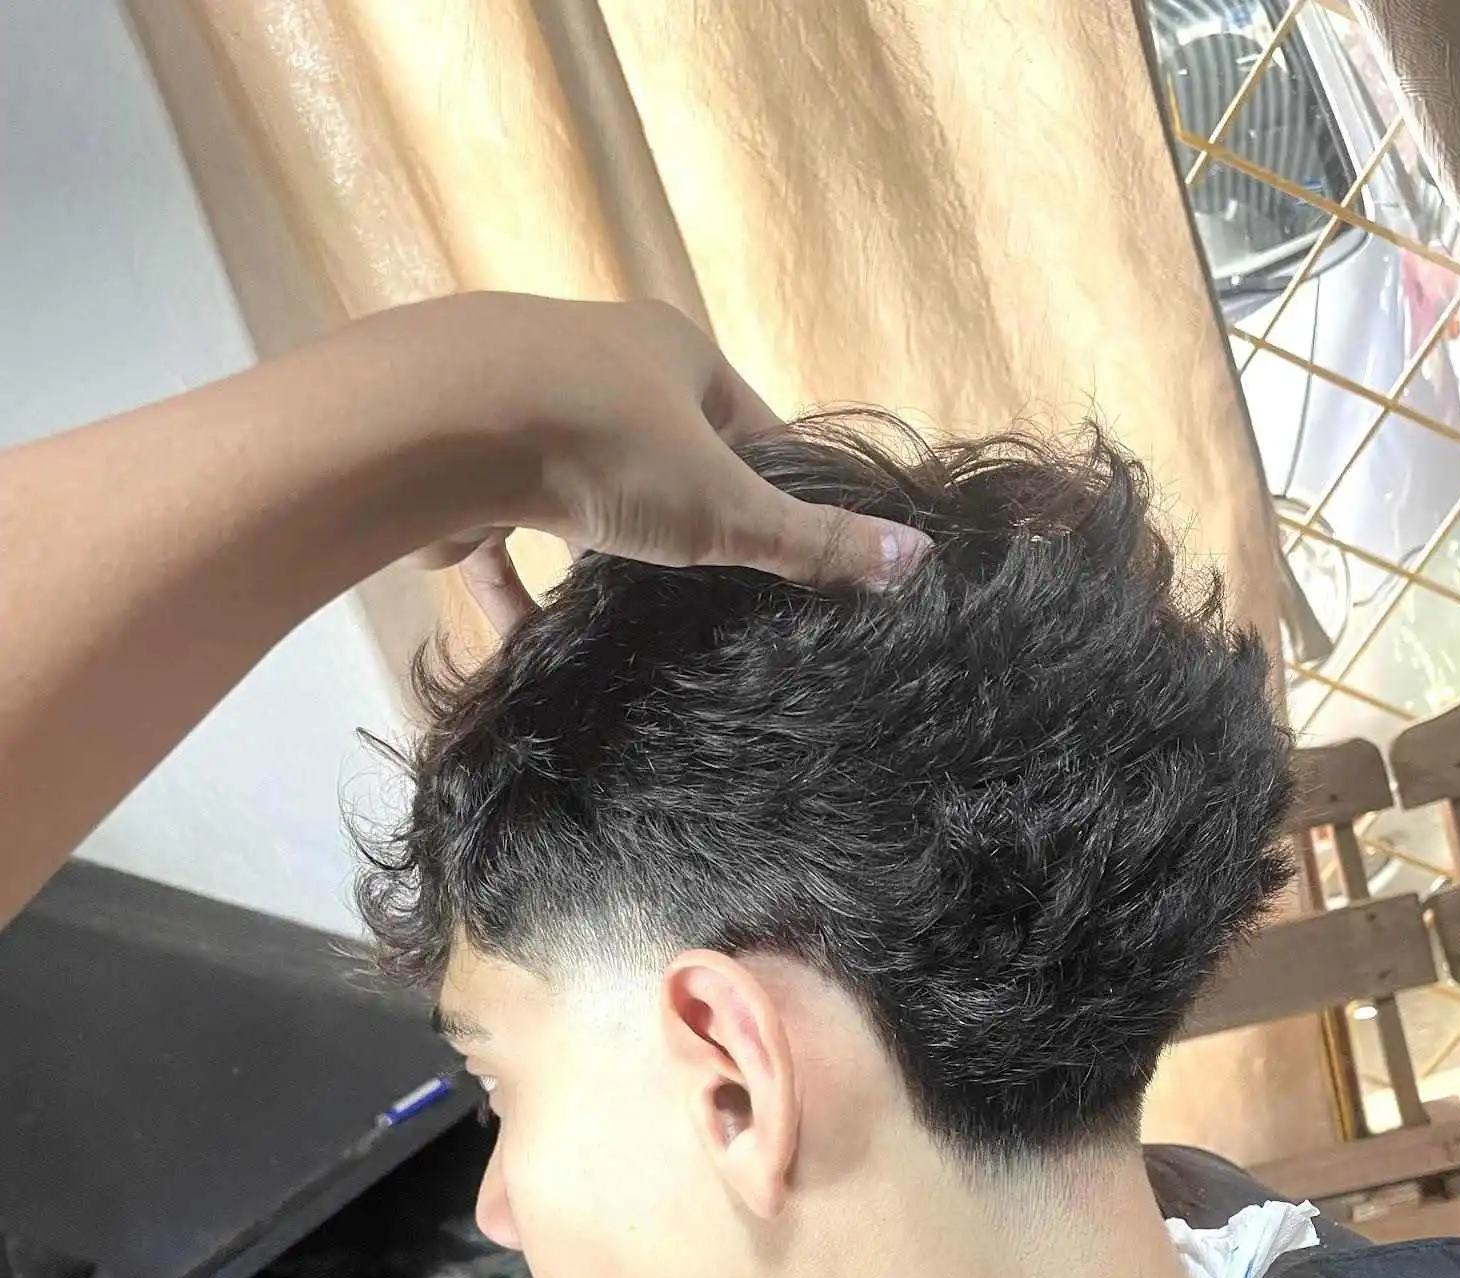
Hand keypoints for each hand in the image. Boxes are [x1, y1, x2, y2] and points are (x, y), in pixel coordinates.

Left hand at [390, 294, 931, 631]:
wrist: (435, 425)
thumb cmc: (600, 448)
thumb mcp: (723, 506)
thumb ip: (811, 542)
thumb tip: (920, 560)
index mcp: (674, 351)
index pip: (751, 424)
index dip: (777, 488)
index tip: (792, 555)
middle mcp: (598, 362)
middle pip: (663, 454)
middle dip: (684, 523)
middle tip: (712, 601)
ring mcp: (523, 408)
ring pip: (578, 492)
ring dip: (600, 554)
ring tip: (630, 620)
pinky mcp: (462, 461)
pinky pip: (500, 537)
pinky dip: (518, 587)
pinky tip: (532, 640)